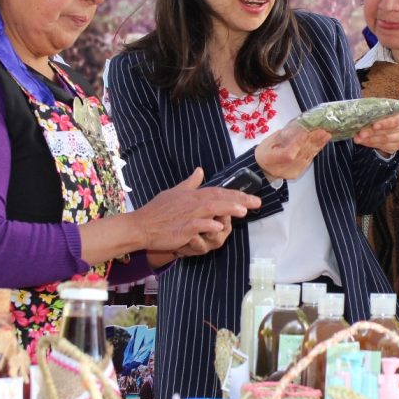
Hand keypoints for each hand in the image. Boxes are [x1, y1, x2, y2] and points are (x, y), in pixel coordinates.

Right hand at [133, 168, 259, 252]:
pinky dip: (208, 225)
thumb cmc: (156, 210)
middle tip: (257, 202)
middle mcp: (192, 203)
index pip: (218, 191)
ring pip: (211, 209)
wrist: (141, 225)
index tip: (251, 197)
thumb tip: (200, 170)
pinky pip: (197, 226)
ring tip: (243, 211)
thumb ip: (190, 183)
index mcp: (192, 194)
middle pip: (219, 198)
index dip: (236, 194)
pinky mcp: (182, 228)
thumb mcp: (174, 192)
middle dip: (239, 199)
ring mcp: (188, 215)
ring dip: (228, 209)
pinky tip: (219, 226)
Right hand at [255, 122, 330, 180]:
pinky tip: (321, 143)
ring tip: (326, 135)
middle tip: (322, 131)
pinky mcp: (298, 173)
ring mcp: (291, 172)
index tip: (305, 133)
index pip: (287, 154)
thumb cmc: (265, 152)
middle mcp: (282, 169)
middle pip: (300, 155)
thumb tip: (299, 127)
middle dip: (313, 142)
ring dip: (318, 145)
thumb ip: (284, 135)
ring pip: (307, 157)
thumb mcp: (269, 141)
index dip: (297, 144)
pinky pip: (308, 160)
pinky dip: (315, 150)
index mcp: (270, 159)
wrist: (263, 169)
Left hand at [353, 107, 398, 154]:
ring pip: (386, 141)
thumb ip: (376, 109)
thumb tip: (361, 114)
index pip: (396, 120)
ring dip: (370, 140)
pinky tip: (364, 141)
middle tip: (360, 133)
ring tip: (359, 138)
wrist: (391, 120)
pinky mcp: (398, 145)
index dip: (385, 124)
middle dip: (372, 133)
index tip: (373, 125)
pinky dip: (372, 144)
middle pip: (389, 132)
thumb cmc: (386, 111)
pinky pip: (384, 147)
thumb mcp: (383, 107)